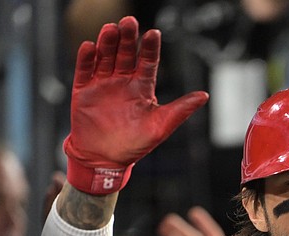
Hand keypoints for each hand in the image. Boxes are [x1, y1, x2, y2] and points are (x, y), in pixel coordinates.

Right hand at [65, 16, 208, 193]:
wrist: (105, 160)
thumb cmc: (135, 145)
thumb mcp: (161, 127)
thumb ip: (180, 110)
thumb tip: (204, 95)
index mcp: (142, 88)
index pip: (148, 63)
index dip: (150, 49)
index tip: (154, 34)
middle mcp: (123, 82)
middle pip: (126, 55)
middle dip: (128, 39)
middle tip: (130, 21)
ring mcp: (102, 84)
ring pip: (105, 58)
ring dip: (107, 43)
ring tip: (111, 29)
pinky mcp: (83, 91)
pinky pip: (84, 71)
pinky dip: (86, 59)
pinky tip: (89, 46)